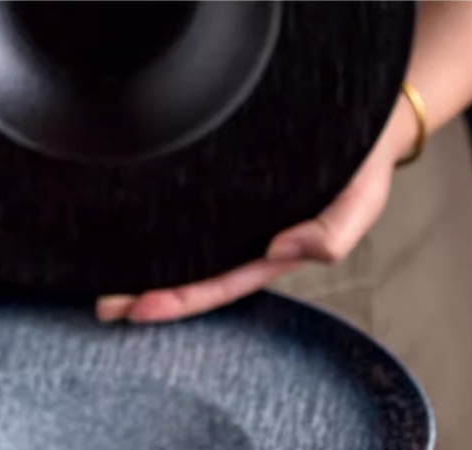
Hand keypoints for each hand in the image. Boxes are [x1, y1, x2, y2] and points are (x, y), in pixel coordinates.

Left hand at [96, 98, 413, 323]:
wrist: (368, 117)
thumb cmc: (364, 163)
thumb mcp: (362, 201)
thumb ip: (334, 234)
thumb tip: (284, 249)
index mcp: (274, 251)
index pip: (220, 284)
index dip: (182, 300)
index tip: (140, 309)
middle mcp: (248, 236)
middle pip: (192, 273)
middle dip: (148, 292)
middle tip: (103, 308)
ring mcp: (235, 211)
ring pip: (184, 244)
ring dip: (145, 263)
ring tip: (102, 281)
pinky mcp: (226, 180)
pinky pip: (188, 208)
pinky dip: (158, 221)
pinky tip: (128, 229)